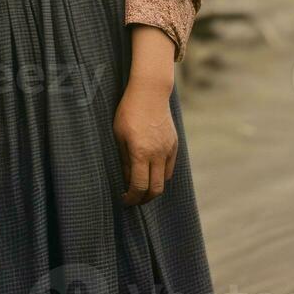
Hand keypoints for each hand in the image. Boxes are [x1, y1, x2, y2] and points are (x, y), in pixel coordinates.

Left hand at [112, 78, 176, 205]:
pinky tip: (151, 174)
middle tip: (133, 200)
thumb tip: (127, 180)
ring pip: (164, 180)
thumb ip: (124, 159)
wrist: (150, 93)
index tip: (124, 199)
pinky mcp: (174, 145)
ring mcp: (168, 150)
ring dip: (153, 189)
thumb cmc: (128, 112)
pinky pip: (170, 168)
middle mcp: (157, 154)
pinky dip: (161, 176)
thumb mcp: (119, 135)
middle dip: (144, 199)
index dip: (132, 197)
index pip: (139, 186)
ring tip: (141, 189)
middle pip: (155, 189)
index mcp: (140, 152)